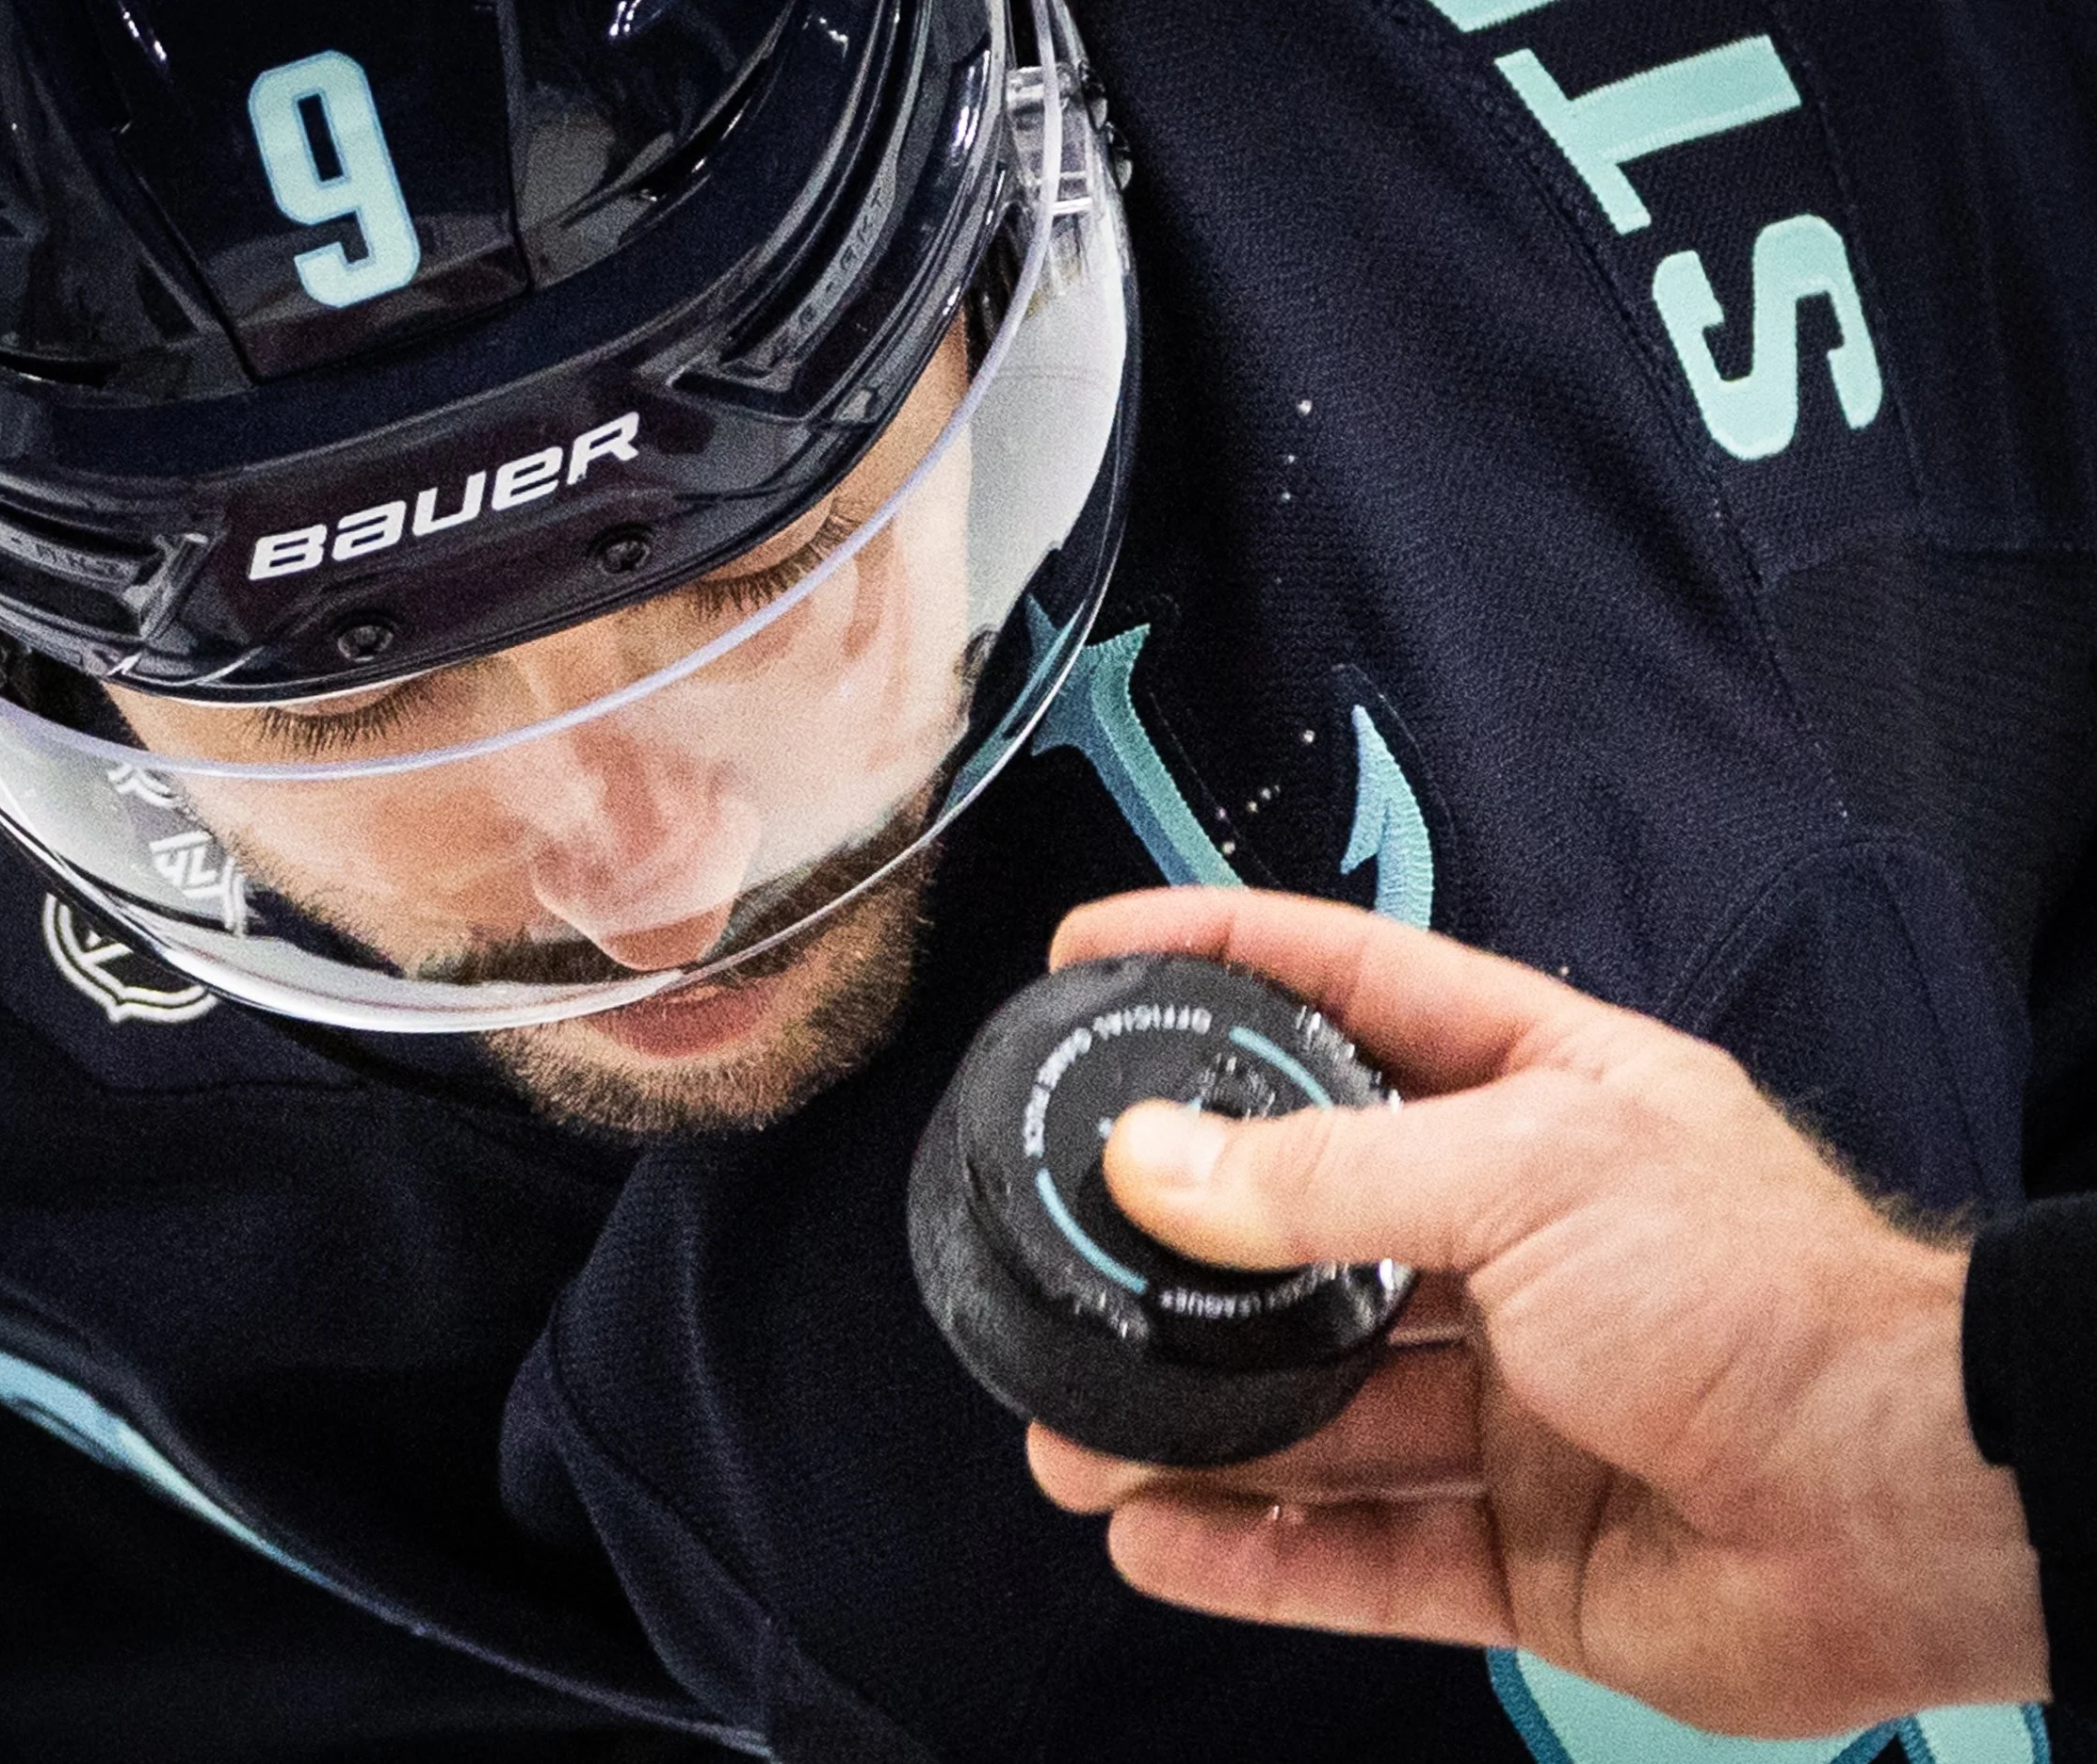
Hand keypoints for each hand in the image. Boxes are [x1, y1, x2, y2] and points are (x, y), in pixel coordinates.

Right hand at [1026, 888, 2045, 1737]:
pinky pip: (1359, 1548)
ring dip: (1192, 1425)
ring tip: (1073, 1438)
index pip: (1348, 993)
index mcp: (1536, 1100)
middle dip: (1175, 1254)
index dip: (1217, 957)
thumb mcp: (1527, 1172)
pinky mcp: (1518, 1539)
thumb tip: (1156, 1159)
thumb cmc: (1762, 1290)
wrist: (1913, 1509)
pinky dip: (1257, 1550)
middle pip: (1303, 1232)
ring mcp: (1514, 1397)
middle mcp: (1514, 1241)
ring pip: (1315, 1410)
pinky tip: (1161, 1535)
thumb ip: (1327, 1172)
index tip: (1093, 952)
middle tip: (1059, 1258)